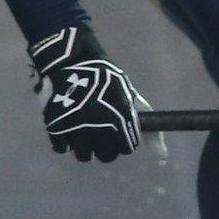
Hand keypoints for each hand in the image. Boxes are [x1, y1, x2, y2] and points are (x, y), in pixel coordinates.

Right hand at [29, 26, 145, 161]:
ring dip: (86, 147)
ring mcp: (77, 127)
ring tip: (84, 131)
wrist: (73, 61)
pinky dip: (65, 141)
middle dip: (106, 147)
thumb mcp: (132, 99)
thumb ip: (150, 129)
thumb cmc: (108, 80)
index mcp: (122, 117)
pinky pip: (62, 148)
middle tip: (101, 132)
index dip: (124, 140)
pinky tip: (69, 127)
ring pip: (84, 155)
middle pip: (106, 156)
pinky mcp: (56, 126)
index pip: (127, 148)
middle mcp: (100, 125)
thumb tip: (163, 158)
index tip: (119, 129)